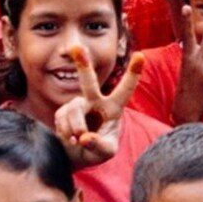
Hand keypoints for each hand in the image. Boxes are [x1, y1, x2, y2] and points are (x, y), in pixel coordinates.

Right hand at [54, 47, 144, 166]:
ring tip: (77, 141)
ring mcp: (78, 105)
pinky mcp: (63, 111)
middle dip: (82, 64)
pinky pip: (62, 119)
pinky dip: (65, 132)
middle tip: (76, 47)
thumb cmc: (98, 151)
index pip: (125, 90)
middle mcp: (95, 101)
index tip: (141, 55)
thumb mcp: (106, 153)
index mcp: (113, 107)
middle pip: (89, 82)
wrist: (77, 155)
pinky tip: (69, 139)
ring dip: (75, 129)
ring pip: (73, 112)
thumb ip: (99, 146)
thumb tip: (85, 137)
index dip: (133, 73)